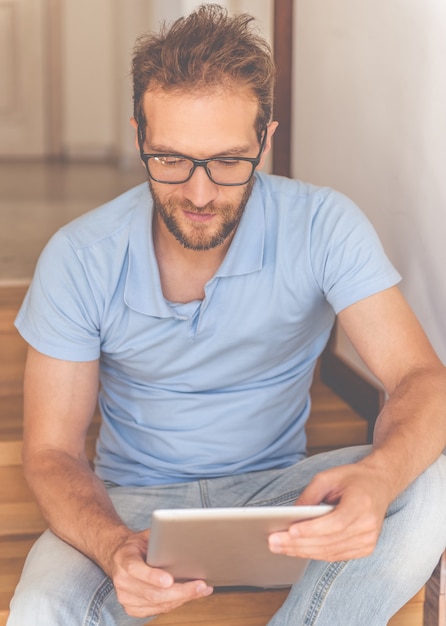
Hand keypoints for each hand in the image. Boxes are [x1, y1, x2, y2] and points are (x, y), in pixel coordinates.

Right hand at [111, 530, 212, 617]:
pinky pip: (157, 610)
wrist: (118, 558)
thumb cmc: (136, 546)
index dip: (153, 576)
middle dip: (180, 591)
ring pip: (157, 604)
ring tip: (201, 590)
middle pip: (152, 593)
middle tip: (200, 586)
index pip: (136, 569)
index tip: (169, 580)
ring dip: (182, 599)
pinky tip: (188, 596)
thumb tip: (182, 535)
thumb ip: (159, 538)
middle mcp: (122, 581)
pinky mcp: (132, 608)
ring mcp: (126, 598)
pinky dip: (175, 604)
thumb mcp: (145, 536)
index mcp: (124, 559)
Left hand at [268, 461, 392, 561]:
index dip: (312, 529)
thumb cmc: (353, 478)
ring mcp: (368, 540)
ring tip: (279, 547)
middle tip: (273, 542)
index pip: (335, 523)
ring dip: (302, 552)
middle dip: (298, 543)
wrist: (380, 484)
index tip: (290, 530)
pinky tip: (296, 550)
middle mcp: (368, 526)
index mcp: (362, 504)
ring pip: (329, 552)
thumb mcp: (329, 476)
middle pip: (329, 541)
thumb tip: (291, 514)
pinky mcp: (365, 548)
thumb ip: (310, 495)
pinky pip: (335, 555)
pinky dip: (314, 553)